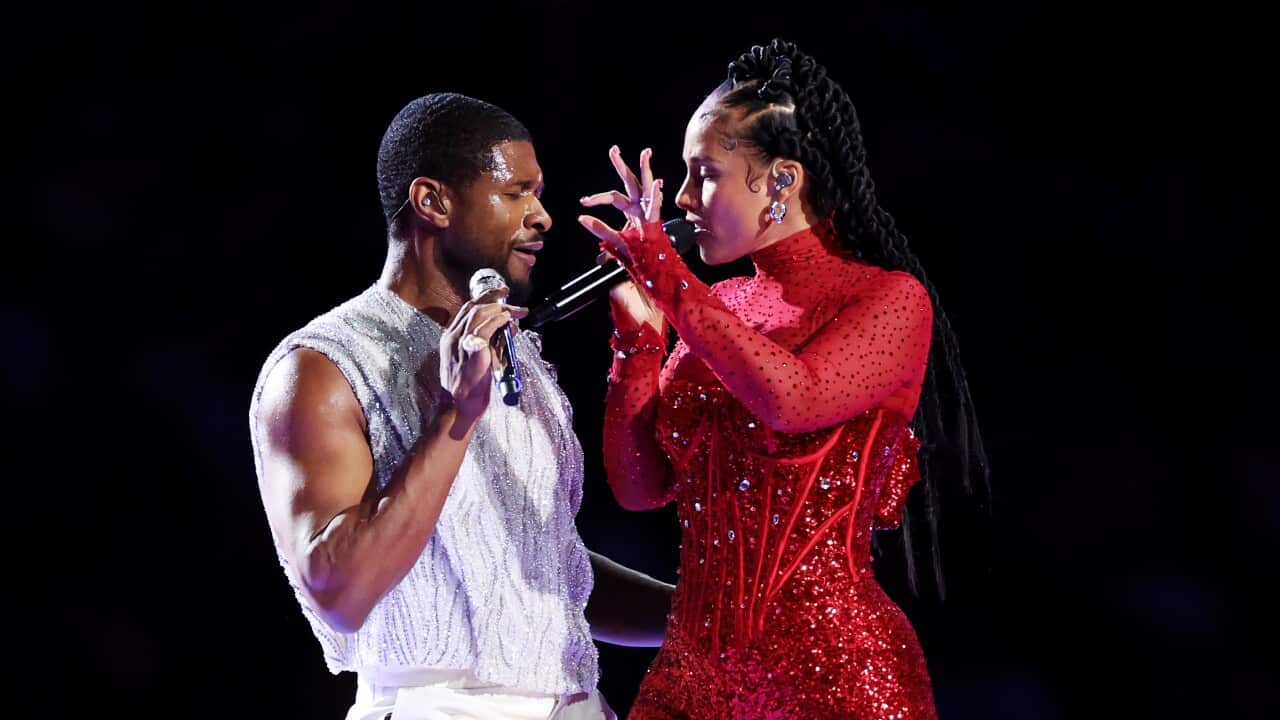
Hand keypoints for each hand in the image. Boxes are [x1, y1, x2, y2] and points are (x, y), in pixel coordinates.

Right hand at [438, 290, 527, 421]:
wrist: (459, 407)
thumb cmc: (468, 387)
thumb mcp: (475, 359)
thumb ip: (488, 343)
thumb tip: (508, 328)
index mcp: (451, 338)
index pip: (466, 310)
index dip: (483, 298)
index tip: (498, 294)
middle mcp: (453, 337)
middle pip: (472, 307)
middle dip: (491, 296)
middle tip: (507, 292)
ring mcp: (460, 344)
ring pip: (478, 314)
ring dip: (499, 308)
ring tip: (514, 309)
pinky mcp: (472, 352)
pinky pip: (484, 329)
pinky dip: (497, 321)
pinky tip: (507, 319)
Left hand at [578, 145, 663, 266]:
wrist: (652, 268)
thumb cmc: (637, 255)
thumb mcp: (613, 241)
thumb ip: (599, 229)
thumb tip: (580, 218)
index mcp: (630, 210)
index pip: (612, 197)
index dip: (597, 198)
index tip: (583, 201)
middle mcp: (640, 207)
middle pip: (629, 181)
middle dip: (621, 165)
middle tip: (613, 149)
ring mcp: (649, 212)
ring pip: (646, 186)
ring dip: (646, 169)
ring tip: (645, 153)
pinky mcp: (655, 222)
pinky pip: (655, 207)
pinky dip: (656, 195)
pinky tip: (657, 183)